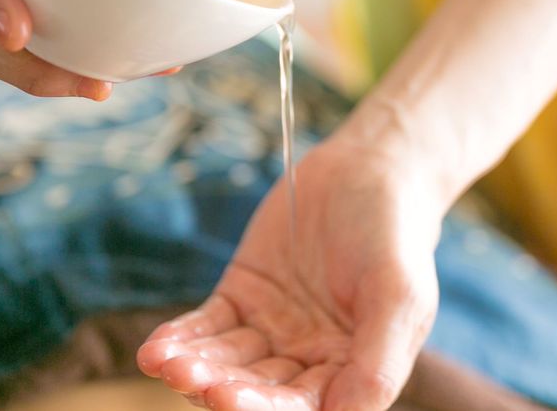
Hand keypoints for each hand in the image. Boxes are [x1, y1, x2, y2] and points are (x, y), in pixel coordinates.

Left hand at [138, 137, 442, 409]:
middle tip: (195, 380)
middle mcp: (307, 359)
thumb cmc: (393, 236)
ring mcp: (271, 329)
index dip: (266, 410)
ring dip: (196, 368)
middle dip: (224, 390)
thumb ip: (378, 363)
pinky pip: (207, 326)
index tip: (230, 400)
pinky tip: (156, 348)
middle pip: (258, 391)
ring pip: (227, 364)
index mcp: (350, 370)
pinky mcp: (241, 296)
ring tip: (167, 364)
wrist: (366, 170)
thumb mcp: (399, 298)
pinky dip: (182, 339)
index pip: (303, 408)